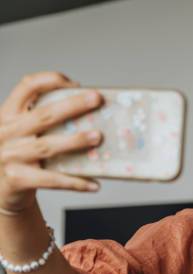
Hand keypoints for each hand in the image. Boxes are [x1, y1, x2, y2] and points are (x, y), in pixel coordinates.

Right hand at [0, 72, 104, 212]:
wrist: (0, 189)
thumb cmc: (18, 156)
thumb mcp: (21, 132)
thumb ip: (41, 120)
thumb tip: (89, 113)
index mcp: (8, 114)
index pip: (26, 87)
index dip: (50, 80)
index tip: (75, 84)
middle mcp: (5, 132)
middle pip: (42, 115)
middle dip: (72, 105)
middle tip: (97, 100)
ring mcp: (9, 156)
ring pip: (47, 146)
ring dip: (75, 141)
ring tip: (98, 137)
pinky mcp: (16, 179)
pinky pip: (51, 179)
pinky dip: (75, 182)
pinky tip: (94, 184)